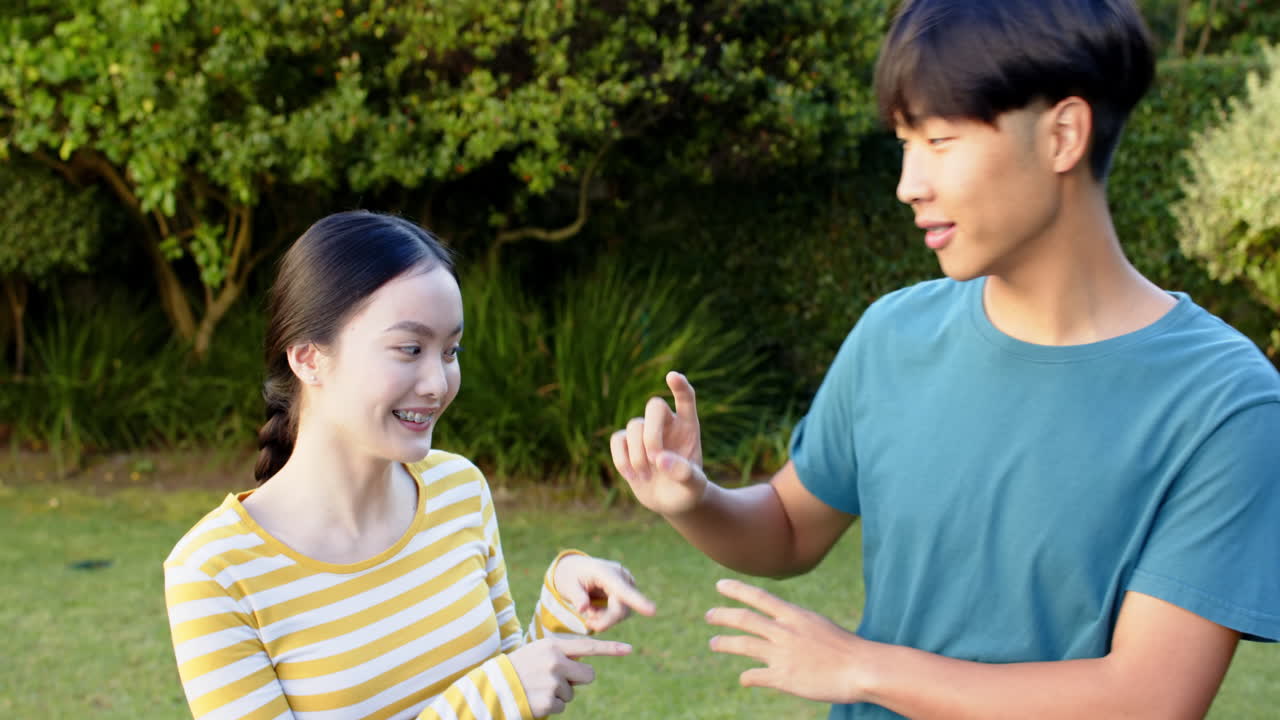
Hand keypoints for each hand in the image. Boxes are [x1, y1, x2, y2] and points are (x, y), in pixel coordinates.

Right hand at [508, 637, 631, 715]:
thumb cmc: (518, 668)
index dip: (611, 648)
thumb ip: (561, 655)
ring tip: (537, 688)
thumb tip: (584, 669)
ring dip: (558, 694)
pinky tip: (534, 699)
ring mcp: (553, 683)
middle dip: (579, 680)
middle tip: (559, 680)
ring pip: (572, 693)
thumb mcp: (538, 653)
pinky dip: (550, 707)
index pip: (588, 646)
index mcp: (553, 646)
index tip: (629, 649)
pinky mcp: (548, 702)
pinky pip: (561, 707)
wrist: (492, 687)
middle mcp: (556, 662)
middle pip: (588, 675)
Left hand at [553, 554, 655, 631]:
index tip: (652, 611)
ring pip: (622, 614)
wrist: (576, 569)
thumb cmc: (571, 576)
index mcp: (605, 572)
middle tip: (587, 621)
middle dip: (604, 621)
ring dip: (604, 619)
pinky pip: (622, 613)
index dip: (637, 601)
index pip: (622, 590)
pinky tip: (596, 608)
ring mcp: (627, 584)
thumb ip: (576, 596)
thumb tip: (582, 609)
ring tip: (589, 609)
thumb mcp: (567, 585)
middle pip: (620, 610)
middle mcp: (621, 576)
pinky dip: (607, 616)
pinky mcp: (629, 592)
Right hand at [609, 371, 708, 515]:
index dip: (680, 387)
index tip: (673, 377)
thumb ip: (684, 473)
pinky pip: (617, 439)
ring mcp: (645, 432)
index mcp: (688, 427)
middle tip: (655, 458)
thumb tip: (660, 459)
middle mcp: (666, 424)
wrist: (671, 502)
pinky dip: (622, 458)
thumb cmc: (688, 490)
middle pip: (654, 406)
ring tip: (647, 476)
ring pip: (634, 425)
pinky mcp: (627, 444)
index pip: (685, 399)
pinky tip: (632, 475)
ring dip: (638, 453)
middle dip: (651, 432)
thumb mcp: (695, 487)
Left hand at [706, 579, 867, 704]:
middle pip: (744, 619)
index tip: (719, 585)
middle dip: (722, 615)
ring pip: (743, 645)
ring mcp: (781, 654)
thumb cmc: (846, 648)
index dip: (736, 590)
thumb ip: (796, 625)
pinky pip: (755, 676)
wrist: (861, 669)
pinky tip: (744, 679)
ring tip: (714, 643)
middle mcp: (784, 631)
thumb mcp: (818, 625)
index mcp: (794, 615)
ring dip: (724, 643)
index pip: (759, 597)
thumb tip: (781, 625)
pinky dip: (747, 677)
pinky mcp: (783, 677)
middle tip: (708, 615)